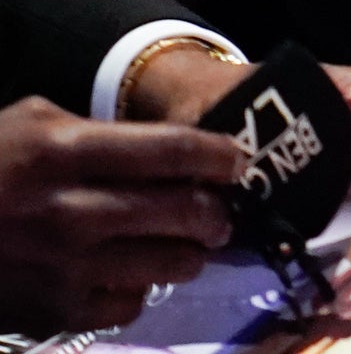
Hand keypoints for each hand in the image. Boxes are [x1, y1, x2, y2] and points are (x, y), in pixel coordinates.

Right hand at [0, 95, 243, 335]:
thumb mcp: (29, 123)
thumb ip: (98, 131)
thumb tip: (170, 149)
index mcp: (65, 153)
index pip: (174, 151)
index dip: (220, 156)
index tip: (236, 162)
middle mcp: (72, 212)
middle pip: (185, 211)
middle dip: (217, 211)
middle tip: (220, 210)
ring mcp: (64, 267)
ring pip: (172, 263)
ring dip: (189, 252)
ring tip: (185, 243)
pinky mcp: (54, 312)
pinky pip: (130, 303)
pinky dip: (138, 288)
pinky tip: (127, 272)